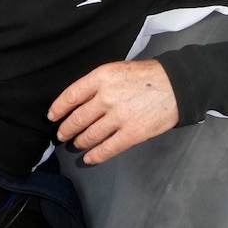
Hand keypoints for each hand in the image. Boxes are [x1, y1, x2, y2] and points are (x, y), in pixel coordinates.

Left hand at [47, 59, 178, 164]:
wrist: (175, 85)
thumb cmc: (144, 75)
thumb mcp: (115, 70)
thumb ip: (97, 84)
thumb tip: (78, 100)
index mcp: (100, 78)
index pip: (71, 96)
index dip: (58, 108)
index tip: (52, 116)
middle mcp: (105, 98)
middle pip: (78, 118)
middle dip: (66, 129)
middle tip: (62, 134)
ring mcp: (118, 117)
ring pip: (90, 134)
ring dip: (80, 141)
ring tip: (75, 144)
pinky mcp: (132, 133)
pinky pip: (107, 148)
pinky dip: (95, 155)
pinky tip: (88, 158)